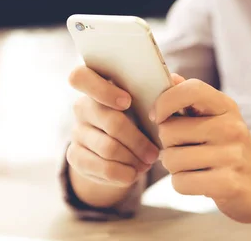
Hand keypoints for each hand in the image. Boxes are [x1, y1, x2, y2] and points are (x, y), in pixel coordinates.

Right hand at [67, 66, 159, 188]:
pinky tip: (134, 172)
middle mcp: (82, 106)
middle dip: (138, 140)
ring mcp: (77, 132)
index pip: (81, 77)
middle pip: (110, 121)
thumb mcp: (149, 100)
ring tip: (148, 162)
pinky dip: (124, 173)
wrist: (122, 148)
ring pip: (109, 148)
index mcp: (97, 84)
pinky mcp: (75, 157)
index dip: (103, 90)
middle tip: (155, 153)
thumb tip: (175, 81)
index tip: (128, 102)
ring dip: (134, 158)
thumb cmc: (140, 115)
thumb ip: (162, 88)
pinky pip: (103, 168)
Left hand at [153, 74, 250, 222]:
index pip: (191, 89)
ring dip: (174, 167)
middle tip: (185, 149)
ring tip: (193, 166)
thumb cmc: (231, 150)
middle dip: (167, 144)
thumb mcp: (218, 118)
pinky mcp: (227, 183)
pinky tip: (199, 181)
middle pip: (169, 130)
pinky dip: (182, 184)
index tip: (158, 116)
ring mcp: (231, 155)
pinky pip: (180, 182)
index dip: (165, 101)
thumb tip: (170, 77)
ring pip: (171, 159)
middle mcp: (231, 127)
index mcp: (226, 106)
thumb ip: (192, 99)